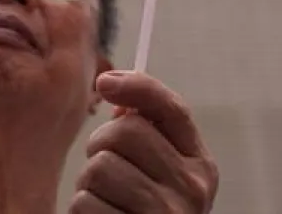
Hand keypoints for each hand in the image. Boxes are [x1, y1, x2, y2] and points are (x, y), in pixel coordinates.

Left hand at [71, 70, 216, 212]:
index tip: (105, 81)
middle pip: (125, 132)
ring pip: (100, 167)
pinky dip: (82, 211)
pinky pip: (85, 204)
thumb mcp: (160, 175)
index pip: (171, 108)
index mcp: (199, 165)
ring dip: (88, 184)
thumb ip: (148, 136)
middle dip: (100, 145)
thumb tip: (117, 94)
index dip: (136, 87)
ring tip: (104, 202)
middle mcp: (191, 189)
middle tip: (103, 170)